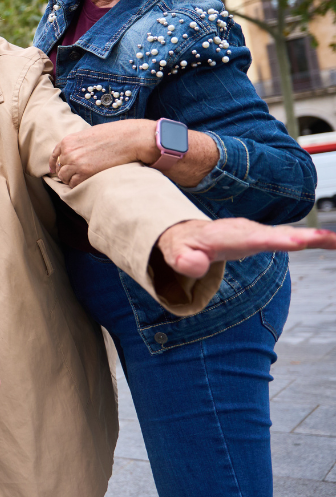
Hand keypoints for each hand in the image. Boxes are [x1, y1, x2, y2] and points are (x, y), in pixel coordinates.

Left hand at [50, 120, 155, 187]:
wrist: (128, 139)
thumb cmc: (113, 135)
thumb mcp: (89, 134)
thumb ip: (78, 144)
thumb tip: (74, 155)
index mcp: (68, 141)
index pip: (55, 155)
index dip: (54, 164)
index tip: (55, 170)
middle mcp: (68, 152)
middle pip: (60, 168)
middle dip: (65, 172)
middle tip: (74, 175)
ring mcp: (75, 163)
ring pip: (64, 177)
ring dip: (70, 179)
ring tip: (81, 179)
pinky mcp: (85, 173)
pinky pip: (74, 184)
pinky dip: (77, 185)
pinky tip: (85, 182)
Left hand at [156, 218, 335, 277]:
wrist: (186, 234)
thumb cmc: (182, 245)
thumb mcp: (176, 254)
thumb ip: (184, 260)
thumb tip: (195, 266)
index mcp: (226, 236)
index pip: (251, 239)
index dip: (273, 240)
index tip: (296, 242)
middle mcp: (245, 230)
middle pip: (278, 234)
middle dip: (304, 236)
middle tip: (331, 239)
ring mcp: (256, 232)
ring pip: (289, 234)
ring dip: (315, 236)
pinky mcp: (264, 237)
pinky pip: (291, 237)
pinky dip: (313, 238)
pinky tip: (333, 242)